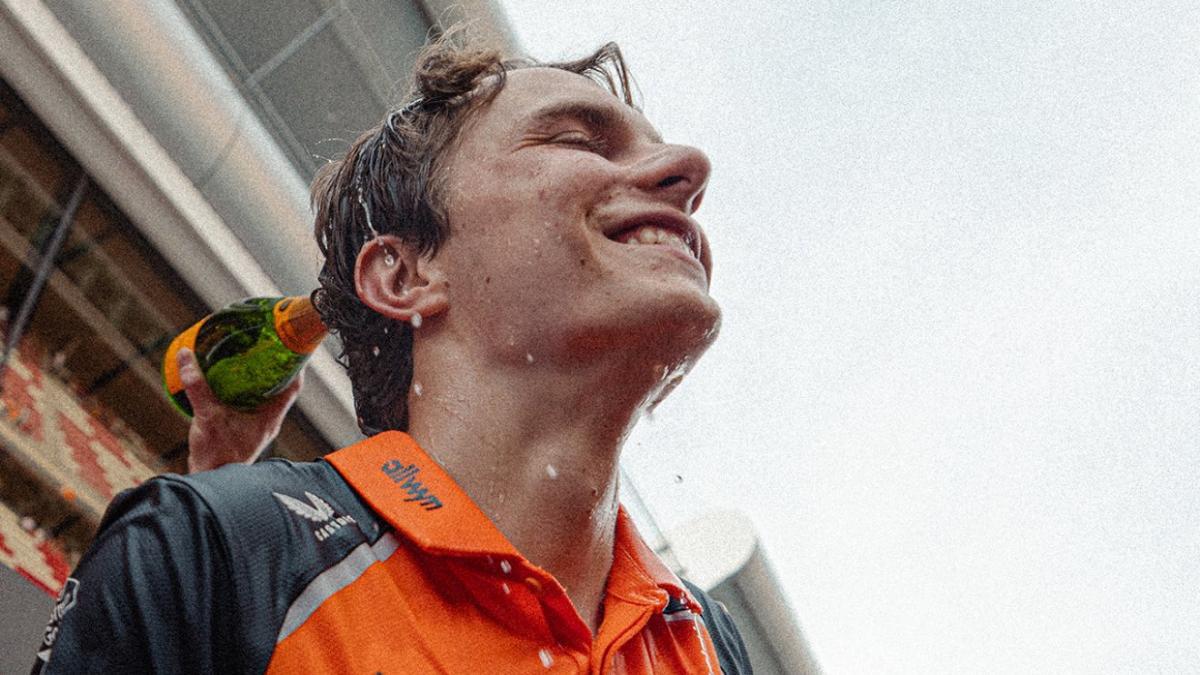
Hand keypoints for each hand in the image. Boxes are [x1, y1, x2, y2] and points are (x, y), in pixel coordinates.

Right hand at [178, 348, 302, 473]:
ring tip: (246, 355)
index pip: (294, 386)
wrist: (209, 483)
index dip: (295, 364)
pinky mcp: (243, 429)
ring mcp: (256, 425)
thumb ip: (197, 386)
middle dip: (273, 365)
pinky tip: (226, 380)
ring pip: (263, 395)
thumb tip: (186, 355)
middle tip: (263, 344)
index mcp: (270, 417)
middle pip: (280, 387)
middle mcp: (268, 420)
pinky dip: (241, 390)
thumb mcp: (207, 416)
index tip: (289, 345)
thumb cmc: (216, 455)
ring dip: (257, 377)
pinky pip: (248, 403)